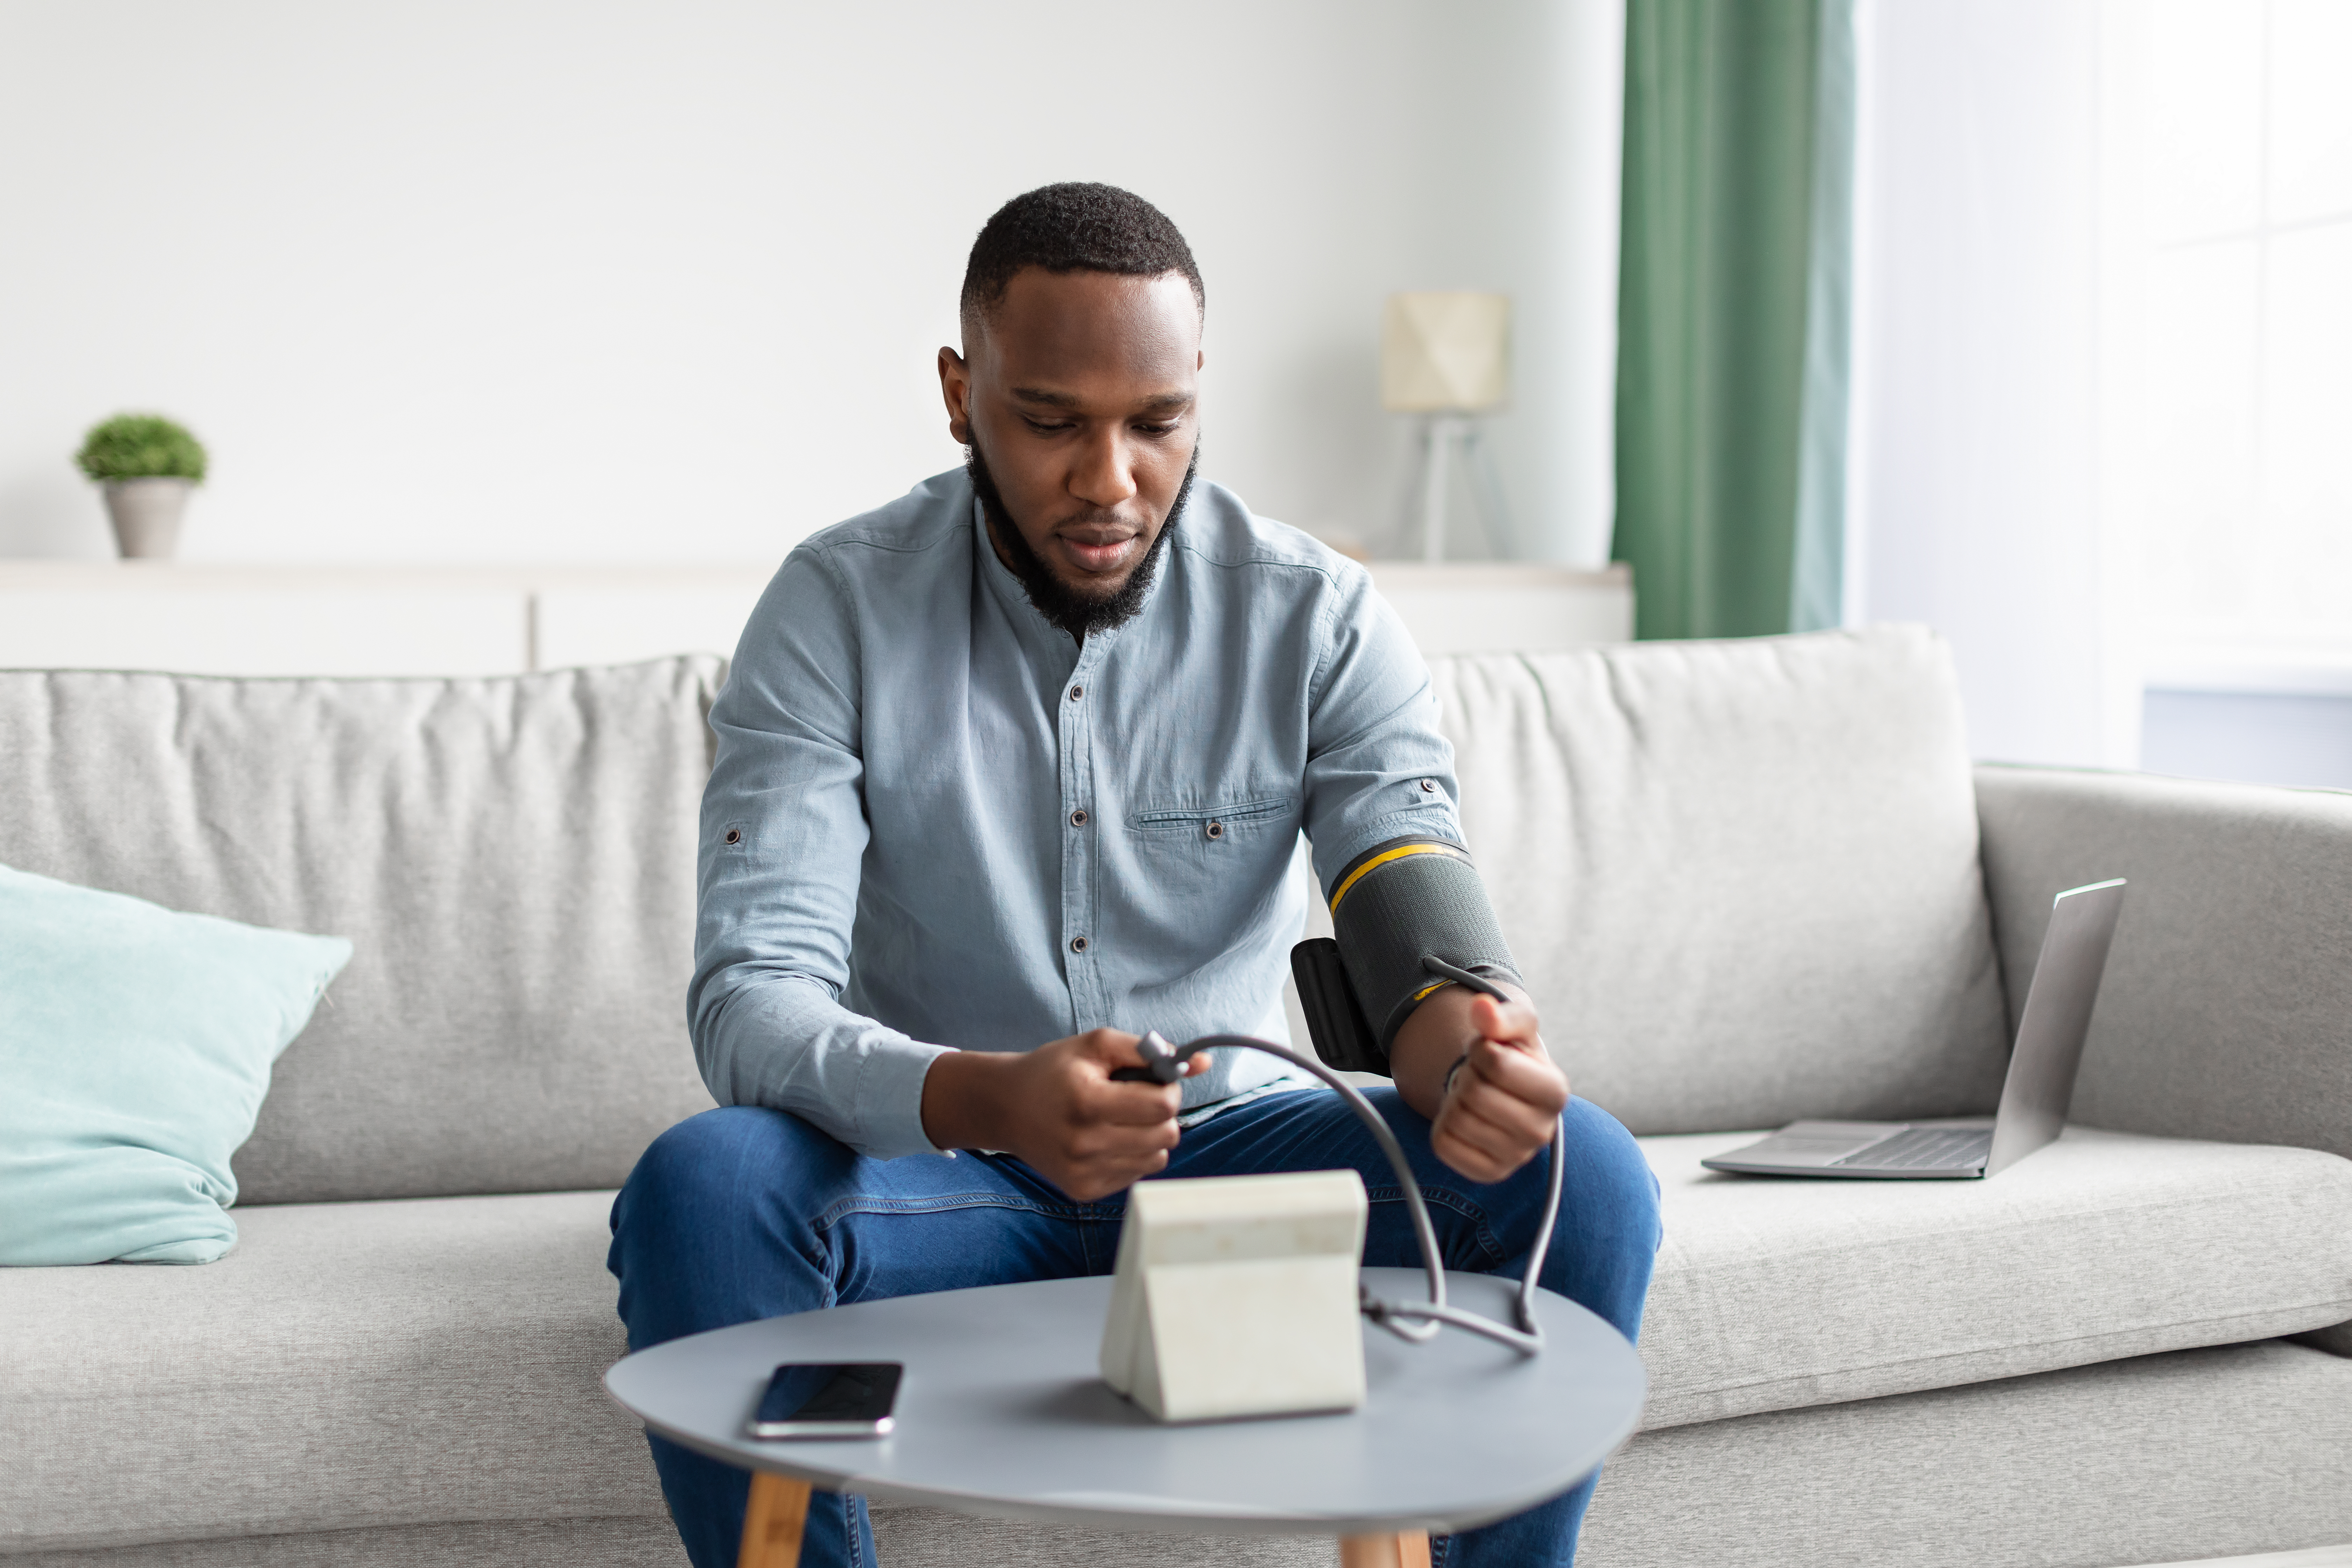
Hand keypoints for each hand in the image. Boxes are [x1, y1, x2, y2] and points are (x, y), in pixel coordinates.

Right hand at [918, 1029, 1199, 1200]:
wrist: (1005, 1107)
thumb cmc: (1054, 1071)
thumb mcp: (1096, 1045)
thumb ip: (1149, 1049)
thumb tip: (1202, 1061)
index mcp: (1088, 1103)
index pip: (1163, 1106)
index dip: (1167, 1088)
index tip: (1151, 1080)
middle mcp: (1085, 1144)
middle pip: (1166, 1135)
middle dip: (1161, 1112)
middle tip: (1135, 1099)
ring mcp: (1084, 1173)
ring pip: (1157, 1157)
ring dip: (1149, 1135)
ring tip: (1119, 1118)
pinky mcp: (1084, 1191)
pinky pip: (1136, 1174)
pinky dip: (1132, 1155)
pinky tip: (1106, 1139)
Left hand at [1393, 987, 1569, 1183]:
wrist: (1504, 1093)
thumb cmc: (1513, 1058)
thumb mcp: (1515, 1029)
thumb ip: (1501, 1015)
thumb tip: (1482, 1007)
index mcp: (1555, 1092)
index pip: (1497, 1064)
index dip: (1480, 1049)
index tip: (1488, 1052)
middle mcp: (1541, 1132)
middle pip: (1474, 1093)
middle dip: (1468, 1075)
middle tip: (1479, 1076)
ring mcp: (1515, 1158)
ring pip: (1457, 1120)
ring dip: (1455, 1099)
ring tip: (1474, 1097)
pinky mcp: (1488, 1174)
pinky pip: (1443, 1146)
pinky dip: (1444, 1126)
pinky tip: (1465, 1119)